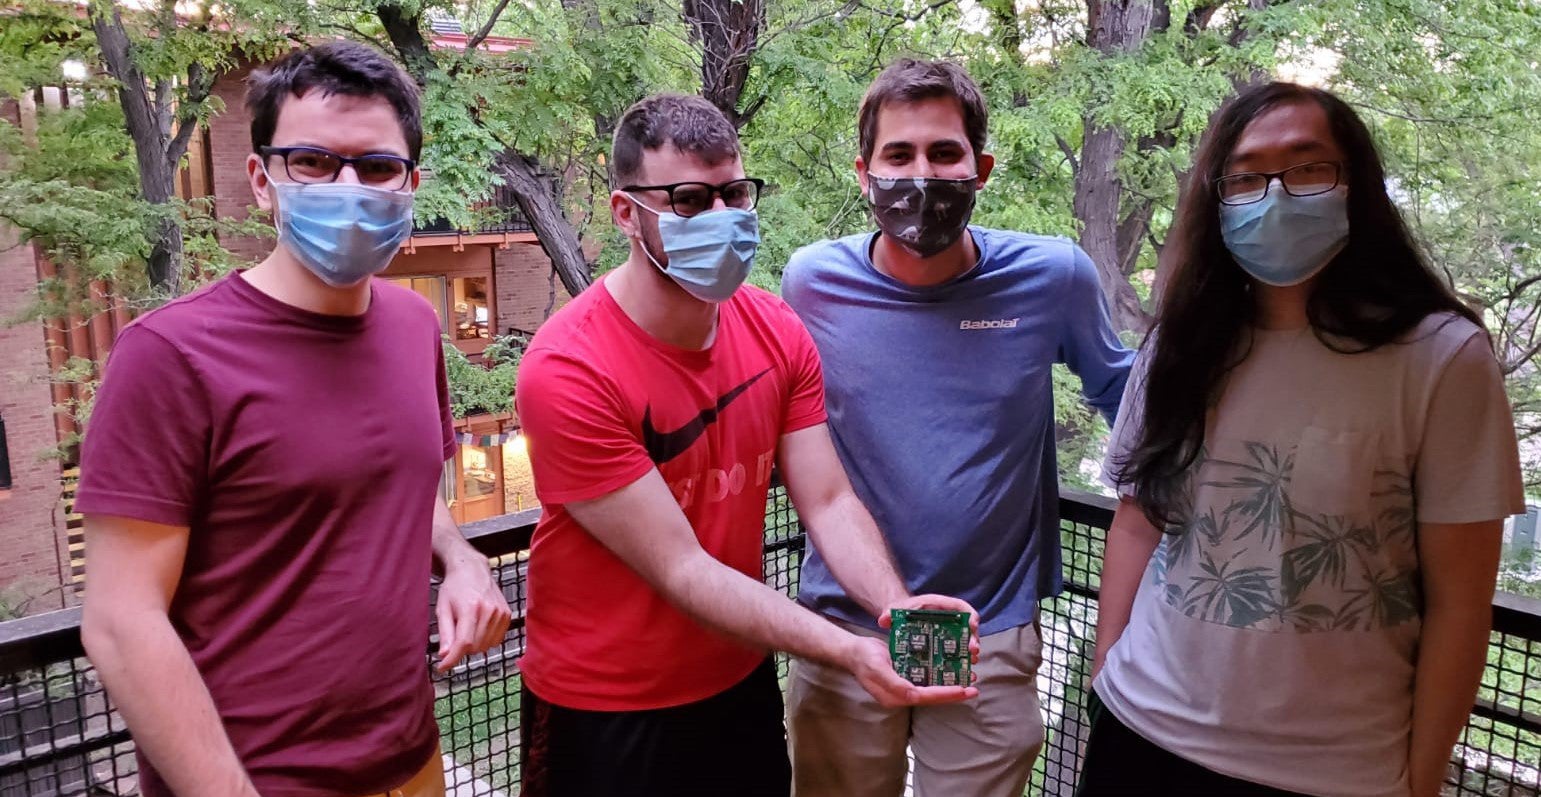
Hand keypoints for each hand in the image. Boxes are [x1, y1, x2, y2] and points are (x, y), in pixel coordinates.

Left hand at [433, 557, 512, 673]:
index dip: (452, 659)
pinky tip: (478, 627)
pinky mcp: (507, 615)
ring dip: (474, 645)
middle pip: (475, 647)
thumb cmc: (454, 588)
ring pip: (486, 646)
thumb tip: (445, 655)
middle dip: (461, 649)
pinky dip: (485, 640)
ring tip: (467, 628)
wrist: (473, 570)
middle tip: (454, 636)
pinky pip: (496, 640)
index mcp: (471, 608)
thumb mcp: (443, 609)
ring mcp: (501, 613)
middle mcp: (489, 611)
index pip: (464, 643)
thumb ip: (445, 633)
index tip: (442, 667)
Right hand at [842, 635, 978, 706]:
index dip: (944, 694)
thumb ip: (894, 683)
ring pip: (931, 689)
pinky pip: (925, 680)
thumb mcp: (877, 668)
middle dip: (952, 693)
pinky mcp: (905, 678)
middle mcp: (901, 695)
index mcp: (894, 696)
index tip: (963, 690)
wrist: (853, 651)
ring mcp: (903, 687)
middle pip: (931, 697)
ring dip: (949, 685)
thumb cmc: (863, 658)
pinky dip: (939, 676)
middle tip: (973, 688)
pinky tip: (951, 669)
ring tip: (968, 680)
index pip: (924, 697)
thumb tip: (912, 694)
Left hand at [878, 594, 981, 663]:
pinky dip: (962, 660)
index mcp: (940, 605)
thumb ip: (889, 614)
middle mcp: (950, 617)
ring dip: (970, 652)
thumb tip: (883, 620)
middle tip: (973, 650)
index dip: (969, 615)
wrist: (902, 617)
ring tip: (971, 661)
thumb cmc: (903, 611)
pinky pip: (960, 651)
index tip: (972, 624)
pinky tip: (964, 671)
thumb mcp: (897, 609)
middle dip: (973, 638)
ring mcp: (951, 631)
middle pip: (968, 626)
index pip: (961, 606)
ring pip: (966, 641)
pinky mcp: (948, 643)